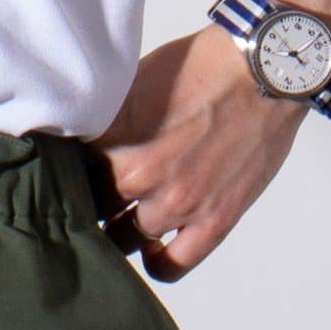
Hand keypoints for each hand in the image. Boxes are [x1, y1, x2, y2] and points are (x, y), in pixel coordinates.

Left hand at [80, 22, 308, 280]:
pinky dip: (156, 262)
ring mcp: (178, 203)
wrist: (264, 72)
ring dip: (119, 227)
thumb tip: (82, 136)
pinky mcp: (214, 220)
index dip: (67, 170)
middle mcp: (140, 175)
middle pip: (91, 207)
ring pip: (125, 237)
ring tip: (120, 216)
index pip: (69, 169)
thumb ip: (108, 117)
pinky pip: (172, 264)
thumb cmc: (201, 65)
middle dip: (88, 199)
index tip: (69, 170)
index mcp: (115, 136)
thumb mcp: (136, 80)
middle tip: (91, 193)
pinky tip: (150, 249)